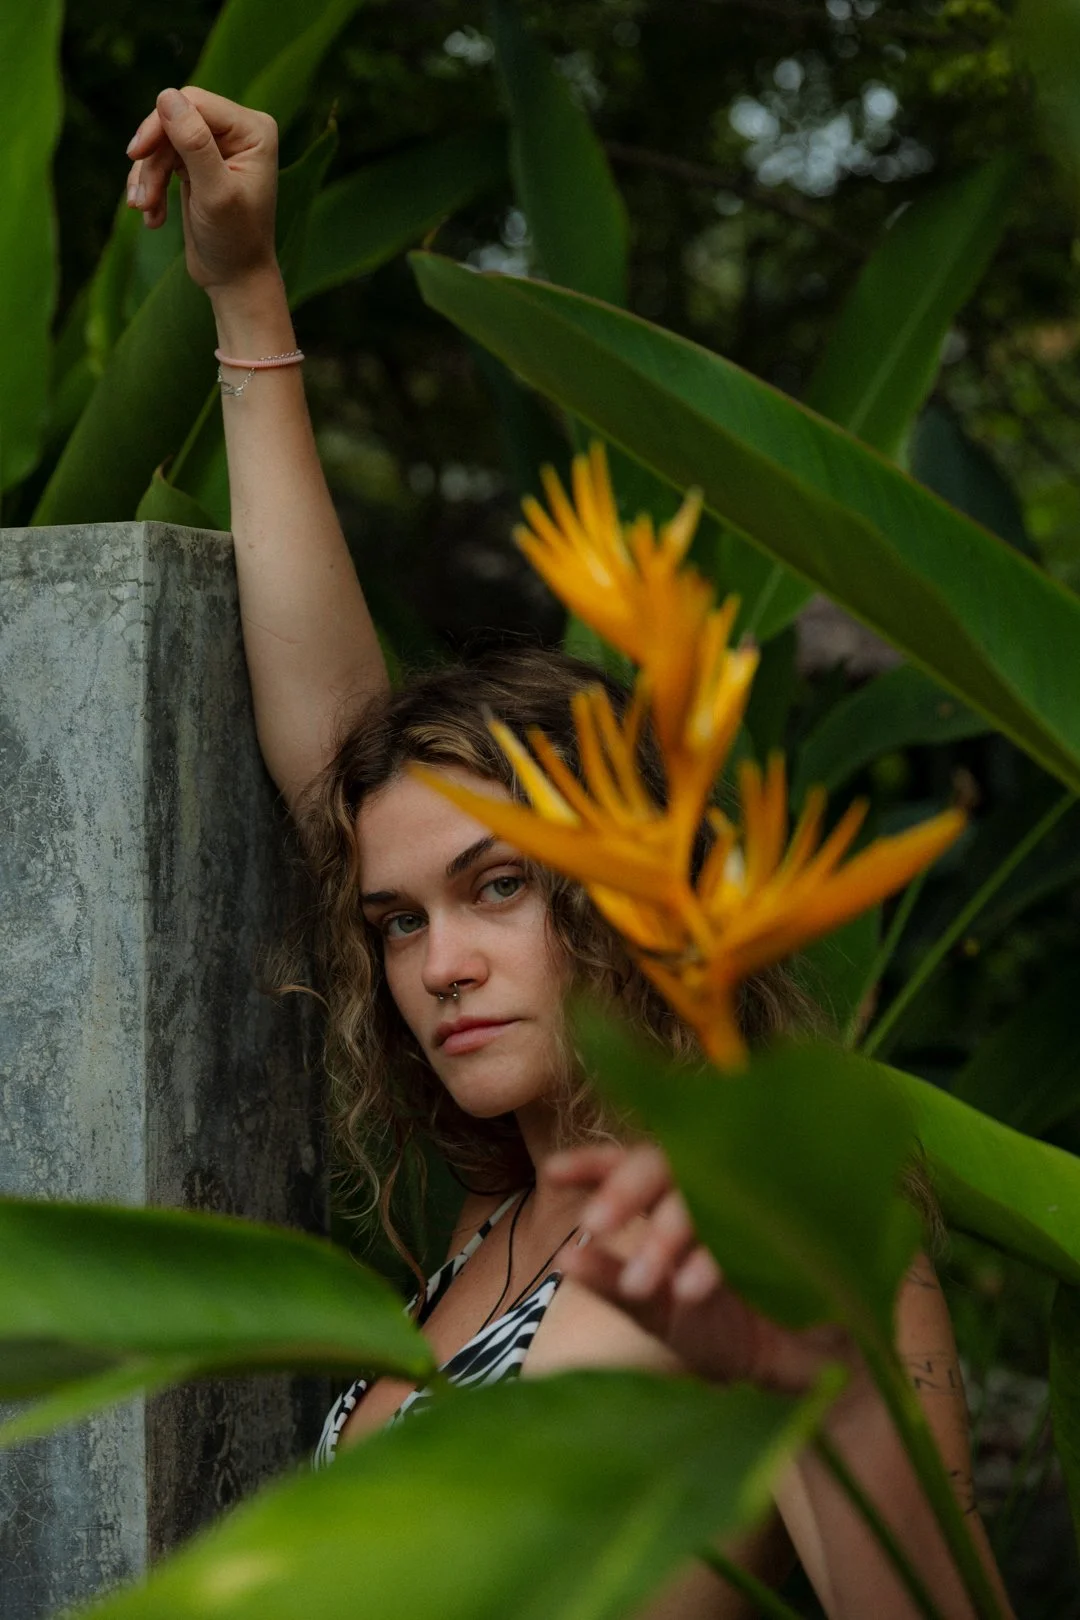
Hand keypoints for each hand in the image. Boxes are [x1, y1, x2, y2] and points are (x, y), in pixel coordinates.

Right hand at [125, 86, 279, 292]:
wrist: (235, 280)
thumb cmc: (234, 241)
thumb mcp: (214, 193)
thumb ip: (194, 144)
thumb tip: (166, 96)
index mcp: (253, 129)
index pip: (194, 103)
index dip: (160, 124)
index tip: (136, 154)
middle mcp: (237, 131)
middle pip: (174, 119)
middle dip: (153, 158)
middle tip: (140, 198)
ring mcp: (215, 145)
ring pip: (162, 141)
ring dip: (148, 176)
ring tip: (144, 210)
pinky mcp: (196, 163)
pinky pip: (160, 158)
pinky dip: (150, 185)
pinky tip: (152, 217)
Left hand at [546, 1143, 870, 1400]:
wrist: (799, 1372)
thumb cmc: (722, 1331)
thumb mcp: (654, 1312)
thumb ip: (610, 1283)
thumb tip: (564, 1258)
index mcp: (671, 1202)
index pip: (626, 1164)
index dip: (592, 1162)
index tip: (552, 1173)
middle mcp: (707, 1192)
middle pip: (661, 1164)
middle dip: (626, 1191)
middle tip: (595, 1223)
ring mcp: (750, 1204)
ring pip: (701, 1195)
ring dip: (668, 1233)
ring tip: (641, 1280)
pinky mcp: (788, 1229)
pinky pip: (746, 1231)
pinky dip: (714, 1259)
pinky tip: (691, 1288)